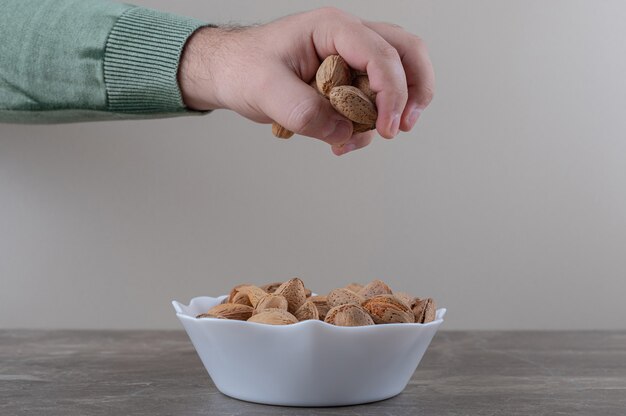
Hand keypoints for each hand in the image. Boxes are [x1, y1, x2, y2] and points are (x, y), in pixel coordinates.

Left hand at [178, 7, 433, 155]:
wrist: (228, 73)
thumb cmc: (242, 67)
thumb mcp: (264, 89)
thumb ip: (303, 111)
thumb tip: (342, 131)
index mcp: (331, 28)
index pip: (380, 53)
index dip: (392, 92)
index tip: (386, 128)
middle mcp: (347, 39)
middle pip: (405, 52)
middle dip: (415, 90)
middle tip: (403, 126)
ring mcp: (349, 59)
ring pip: (397, 74)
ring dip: (394, 109)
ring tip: (365, 138)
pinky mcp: (345, 81)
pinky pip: (372, 99)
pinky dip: (369, 122)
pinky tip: (345, 139)